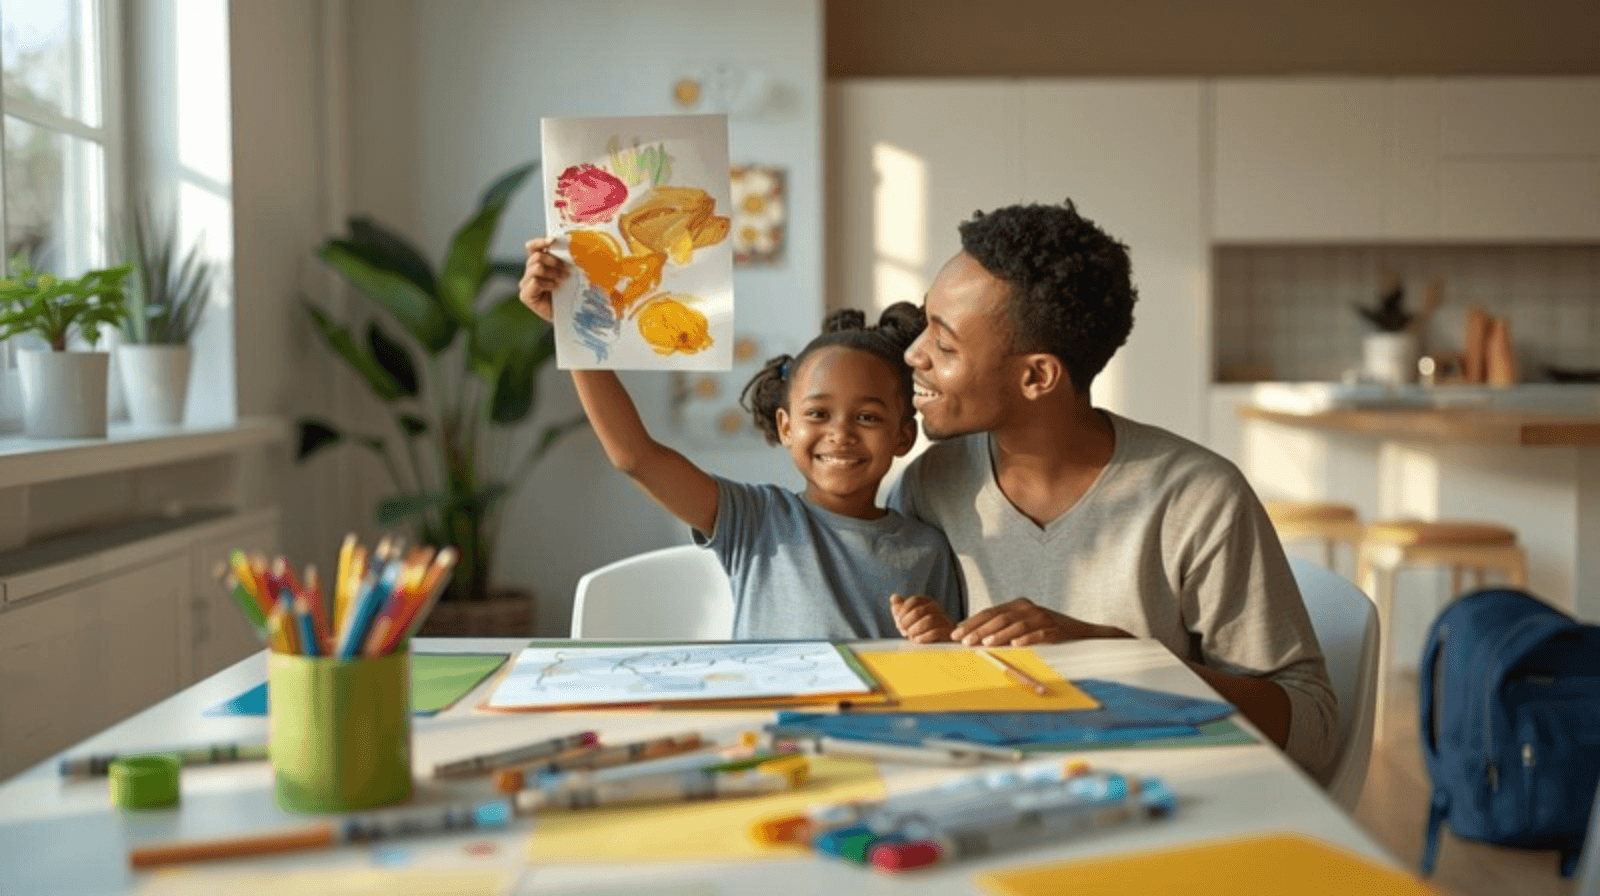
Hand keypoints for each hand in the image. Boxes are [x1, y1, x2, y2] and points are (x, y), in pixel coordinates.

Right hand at [518, 236, 568, 321]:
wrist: (568, 316)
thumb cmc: (569, 293)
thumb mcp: (569, 273)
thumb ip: (565, 261)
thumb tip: (573, 246)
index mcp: (538, 263)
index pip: (532, 247)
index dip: (540, 242)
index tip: (553, 240)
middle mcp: (529, 272)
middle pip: (536, 256)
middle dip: (553, 261)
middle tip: (567, 269)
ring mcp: (525, 284)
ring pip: (536, 268)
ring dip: (553, 272)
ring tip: (563, 279)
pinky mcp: (525, 295)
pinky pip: (535, 281)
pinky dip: (548, 283)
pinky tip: (555, 288)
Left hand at [890, 593, 955, 642]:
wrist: (937, 646)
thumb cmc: (920, 631)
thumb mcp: (908, 620)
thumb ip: (900, 609)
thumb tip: (894, 597)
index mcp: (927, 603)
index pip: (915, 600)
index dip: (903, 610)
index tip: (897, 621)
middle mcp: (937, 609)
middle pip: (920, 610)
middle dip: (907, 621)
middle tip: (902, 630)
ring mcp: (944, 620)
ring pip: (929, 620)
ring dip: (915, 629)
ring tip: (910, 636)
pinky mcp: (948, 633)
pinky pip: (937, 632)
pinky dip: (924, 636)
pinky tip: (917, 640)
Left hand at [950, 597, 1125, 646]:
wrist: (1082, 633)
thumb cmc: (1047, 631)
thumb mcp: (1024, 625)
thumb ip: (1003, 629)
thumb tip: (975, 641)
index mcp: (1018, 606)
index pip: (990, 612)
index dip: (972, 623)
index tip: (956, 634)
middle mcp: (1028, 608)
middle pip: (999, 618)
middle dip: (979, 630)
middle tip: (964, 641)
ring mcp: (1042, 618)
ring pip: (1016, 625)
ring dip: (999, 635)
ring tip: (985, 644)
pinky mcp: (1056, 630)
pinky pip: (1039, 634)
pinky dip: (1027, 639)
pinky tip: (1015, 646)